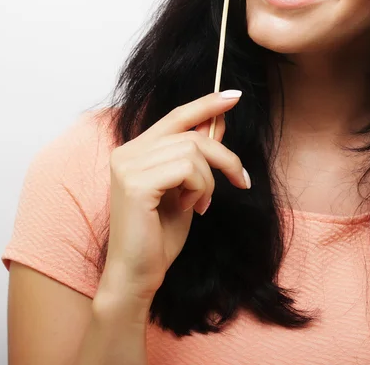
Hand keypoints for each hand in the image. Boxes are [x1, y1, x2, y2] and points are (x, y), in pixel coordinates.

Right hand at [99, 91, 248, 304]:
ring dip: (210, 180)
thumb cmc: (160, 235)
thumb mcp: (187, 187)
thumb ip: (197, 156)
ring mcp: (128, 166)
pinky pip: (187, 169)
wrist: (138, 275)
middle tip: (241, 180)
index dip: (206, 103)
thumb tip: (217, 123)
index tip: (234, 95)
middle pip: (192, 135)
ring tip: (201, 204)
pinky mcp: (135, 183)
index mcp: (136, 151)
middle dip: (224, 157)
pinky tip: (192, 208)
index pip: (176, 116)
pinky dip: (200, 188)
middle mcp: (128, 152)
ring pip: (193, 151)